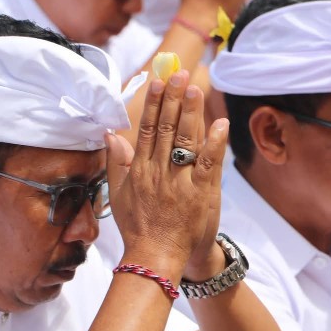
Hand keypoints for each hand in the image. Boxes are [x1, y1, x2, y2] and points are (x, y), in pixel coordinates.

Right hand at [105, 70, 228, 283]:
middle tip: (180, 74)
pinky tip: (220, 123)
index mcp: (139, 169)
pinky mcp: (200, 192)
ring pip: (185, 140)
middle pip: (167, 128)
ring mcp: (179, 181)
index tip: (159, 81)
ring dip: (191, 112)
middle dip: (173, 98)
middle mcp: (157, 171)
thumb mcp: (117, 194)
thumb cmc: (139, 227)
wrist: (156, 256)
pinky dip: (214, 142)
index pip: (148, 129)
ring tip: (196, 88)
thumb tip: (110, 134)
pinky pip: (208, 163)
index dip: (154, 103)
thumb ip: (116, 162)